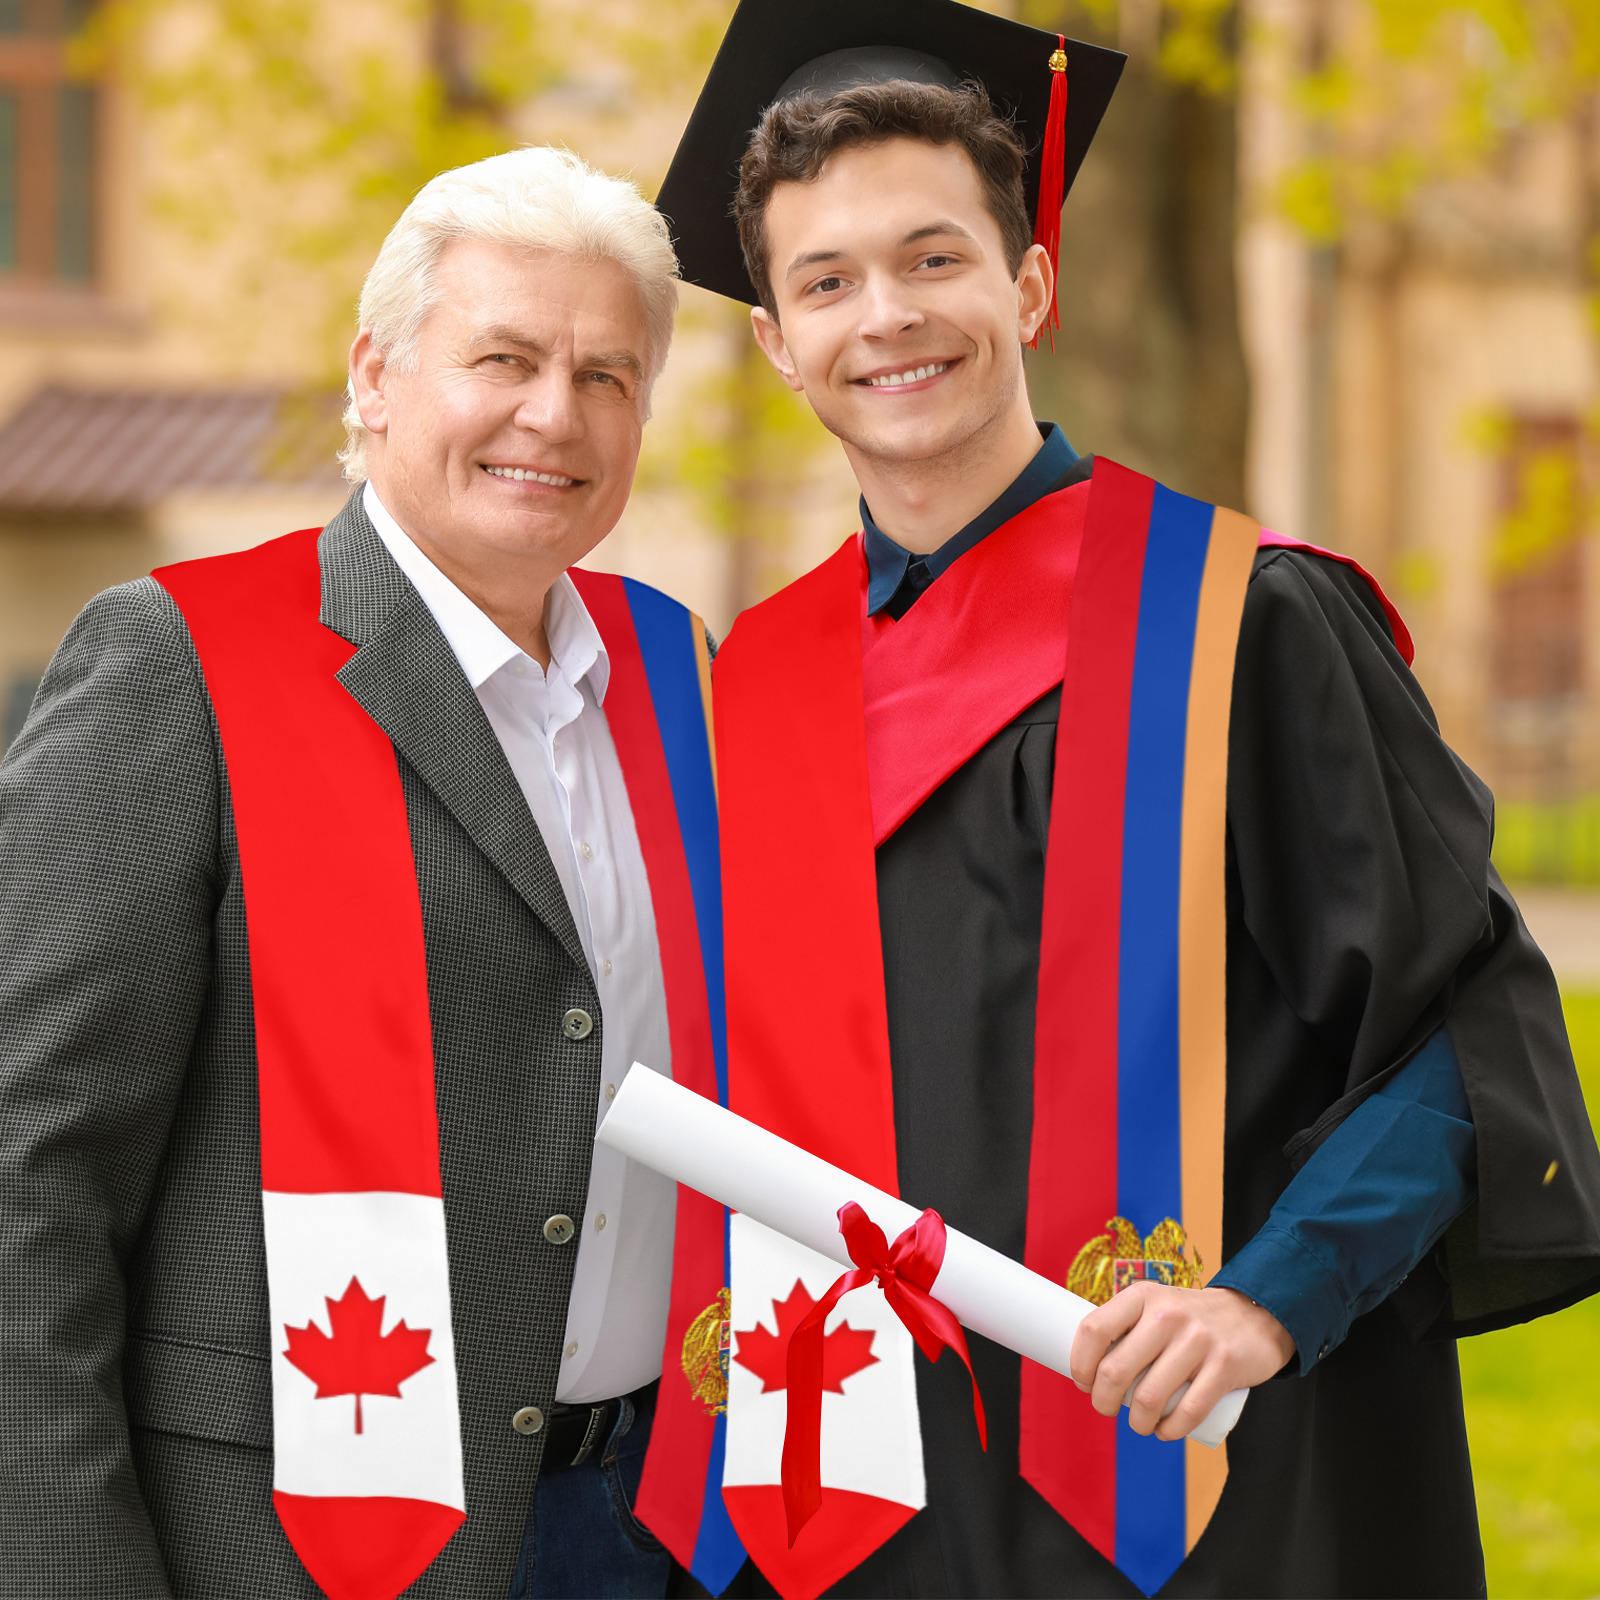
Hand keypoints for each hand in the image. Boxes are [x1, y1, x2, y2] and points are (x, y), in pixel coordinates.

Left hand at [1069, 1283, 1295, 1440]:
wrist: (1253, 1315)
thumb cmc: (1189, 1319)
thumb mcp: (1155, 1305)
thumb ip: (1126, 1327)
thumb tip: (1087, 1366)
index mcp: (1142, 1296)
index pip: (1094, 1329)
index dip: (1080, 1363)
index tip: (1083, 1382)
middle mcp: (1166, 1313)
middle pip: (1115, 1370)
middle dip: (1102, 1401)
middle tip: (1106, 1408)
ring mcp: (1197, 1339)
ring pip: (1148, 1398)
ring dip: (1137, 1423)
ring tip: (1139, 1424)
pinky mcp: (1224, 1366)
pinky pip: (1187, 1412)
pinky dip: (1169, 1431)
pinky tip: (1164, 1431)